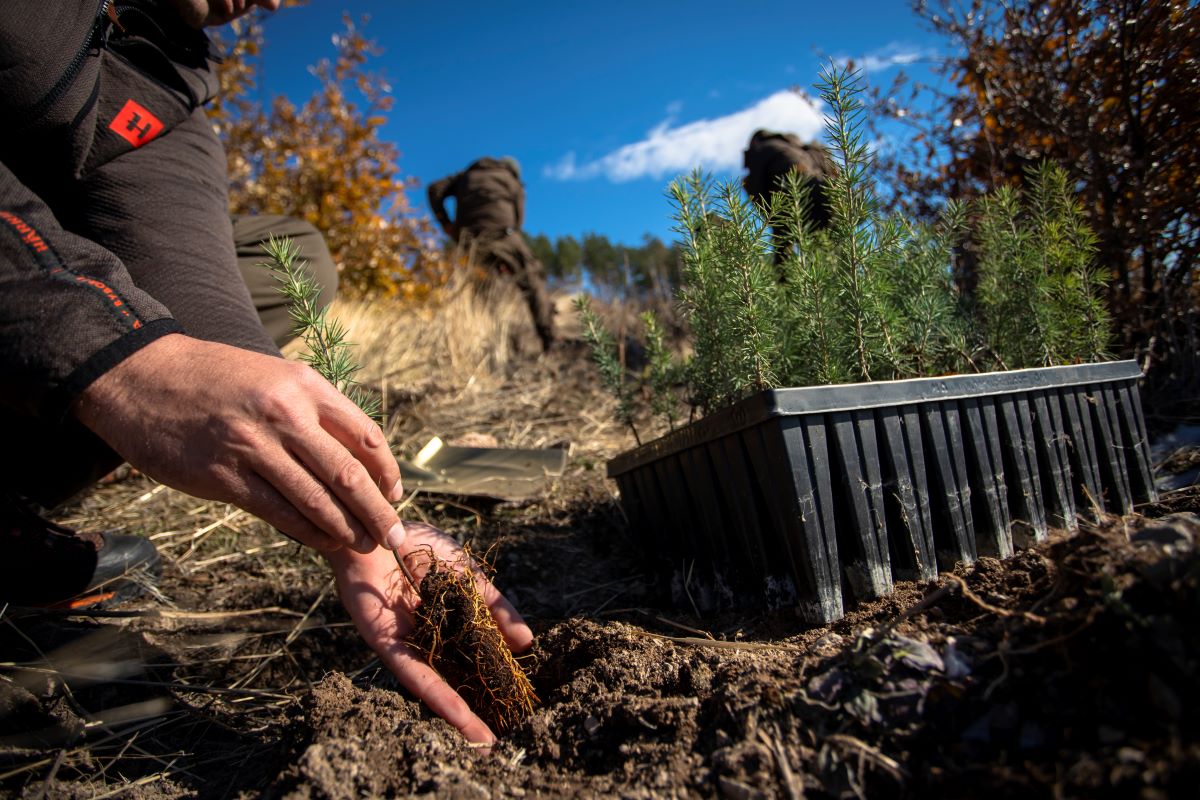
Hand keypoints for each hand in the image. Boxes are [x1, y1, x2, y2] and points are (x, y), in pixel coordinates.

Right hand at [74, 333, 405, 553]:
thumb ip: (313, 410)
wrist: (142, 376)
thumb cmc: (214, 378)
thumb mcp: (274, 376)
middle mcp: (284, 414)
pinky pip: (279, 512)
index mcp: (304, 385)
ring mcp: (253, 446)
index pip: (365, 435)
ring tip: (366, 546)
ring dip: (348, 529)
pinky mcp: (223, 477)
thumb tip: (355, 455)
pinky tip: (325, 541)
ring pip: (317, 499)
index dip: (387, 472)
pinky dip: (309, 531)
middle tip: (395, 537)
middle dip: (379, 512)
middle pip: (349, 473)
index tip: (395, 495)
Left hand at [326, 522, 533, 743]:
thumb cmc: (416, 544)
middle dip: (477, 709)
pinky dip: (438, 696)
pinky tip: (459, 716)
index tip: (519, 701)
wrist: (378, 526)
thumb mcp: (468, 577)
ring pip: (435, 686)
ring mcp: (405, 644)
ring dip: (460, 717)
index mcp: (444, 622)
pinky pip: (414, 675)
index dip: (495, 678)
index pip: (474, 657)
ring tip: (485, 743)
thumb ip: (495, 608)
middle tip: (502, 737)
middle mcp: (425, 639)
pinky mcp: (385, 644)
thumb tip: (527, 642)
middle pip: (455, 679)